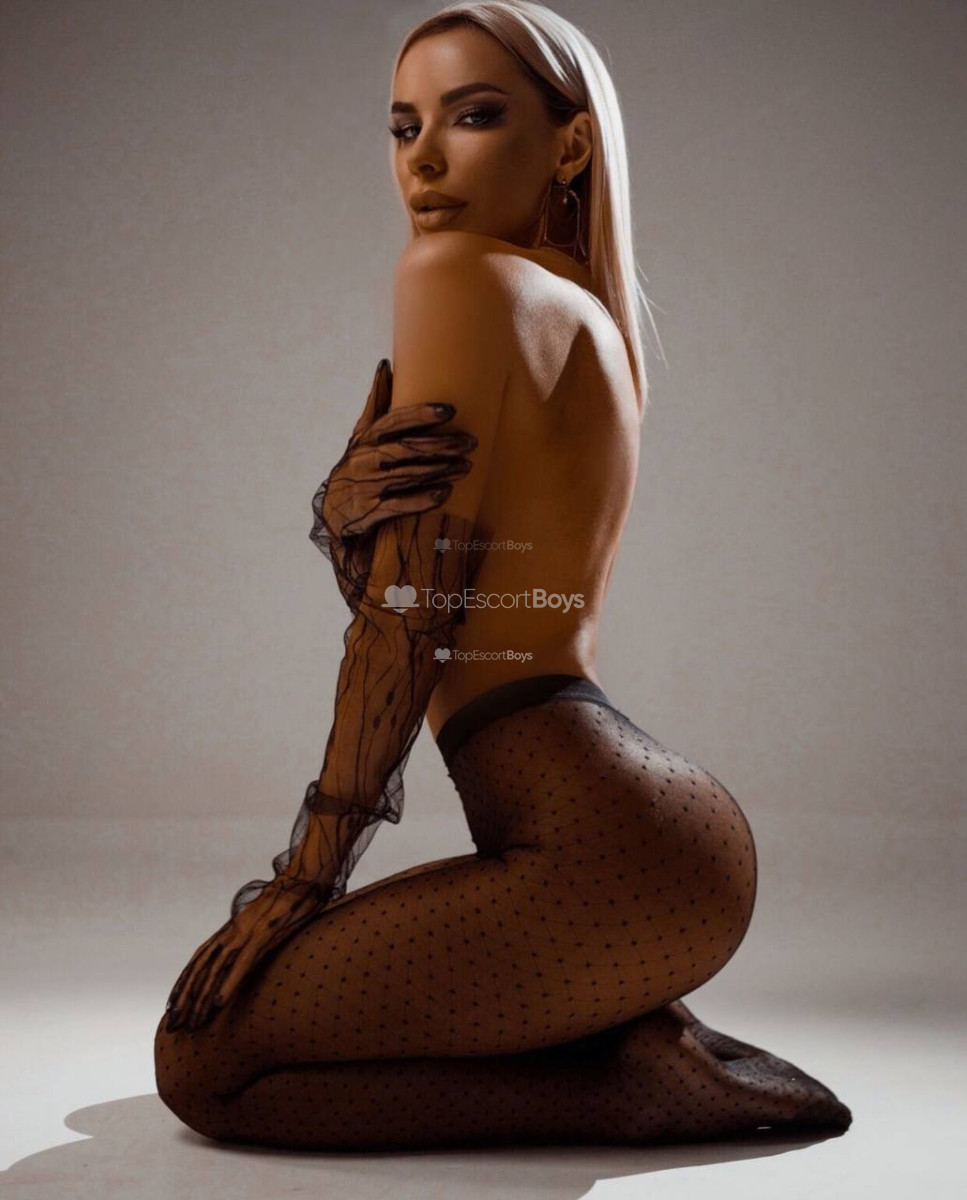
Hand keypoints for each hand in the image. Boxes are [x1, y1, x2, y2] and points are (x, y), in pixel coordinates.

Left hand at [164, 875, 329, 1033]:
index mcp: (229, 931)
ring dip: (201, 999)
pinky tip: (218, 1003)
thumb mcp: (262, 925)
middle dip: (185, 1000)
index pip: (198, 960)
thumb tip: (242, 962)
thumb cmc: (286, 903)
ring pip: (215, 970)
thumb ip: (249, 943)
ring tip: (192, 1023)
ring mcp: (245, 934)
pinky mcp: (262, 936)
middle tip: (173, 1026)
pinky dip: (229, 983)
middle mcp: (231, 933)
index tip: (171, 1007)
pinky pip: (242, 964)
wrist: (302, 880)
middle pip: (200, 970)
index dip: (182, 984)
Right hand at [311, 358, 476, 548]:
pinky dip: (422, 499)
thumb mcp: (361, 435)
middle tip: (471, 442)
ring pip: (408, 475)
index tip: (450, 410)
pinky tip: (445, 493)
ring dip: (440, 470)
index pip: (395, 421)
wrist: (333, 512)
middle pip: (407, 448)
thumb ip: (376, 403)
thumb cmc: (357, 466)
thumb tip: (385, 365)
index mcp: (367, 438)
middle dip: (441, 445)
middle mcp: (365, 459)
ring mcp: (367, 486)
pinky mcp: (370, 512)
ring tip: (467, 466)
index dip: (422, 415)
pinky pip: (399, 505)